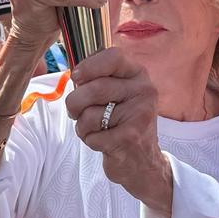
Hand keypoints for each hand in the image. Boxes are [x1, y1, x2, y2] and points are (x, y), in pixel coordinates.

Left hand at [66, 47, 170, 207]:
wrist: (143, 161)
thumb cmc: (121, 122)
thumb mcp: (118, 94)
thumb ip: (99, 78)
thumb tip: (75, 74)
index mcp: (139, 75)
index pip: (114, 57)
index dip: (89, 65)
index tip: (76, 77)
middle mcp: (144, 91)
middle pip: (95, 88)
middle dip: (74, 102)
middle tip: (74, 112)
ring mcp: (140, 115)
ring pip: (90, 114)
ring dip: (82, 126)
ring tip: (95, 129)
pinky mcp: (131, 138)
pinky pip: (93, 136)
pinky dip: (90, 141)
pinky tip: (103, 143)